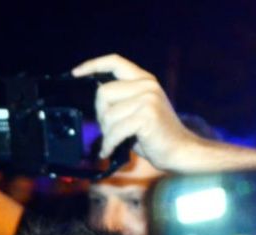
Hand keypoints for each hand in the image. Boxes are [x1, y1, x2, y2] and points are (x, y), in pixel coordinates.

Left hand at [72, 54, 201, 166]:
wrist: (180, 150)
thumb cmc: (154, 134)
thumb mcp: (137, 109)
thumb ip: (121, 99)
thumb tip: (97, 98)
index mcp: (144, 80)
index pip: (115, 62)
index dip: (93, 64)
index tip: (75, 72)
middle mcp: (147, 85)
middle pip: (103, 93)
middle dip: (101, 115)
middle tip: (111, 129)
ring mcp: (148, 99)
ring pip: (107, 115)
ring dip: (107, 133)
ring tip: (117, 141)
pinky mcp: (146, 116)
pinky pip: (114, 131)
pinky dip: (109, 144)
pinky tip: (109, 151)